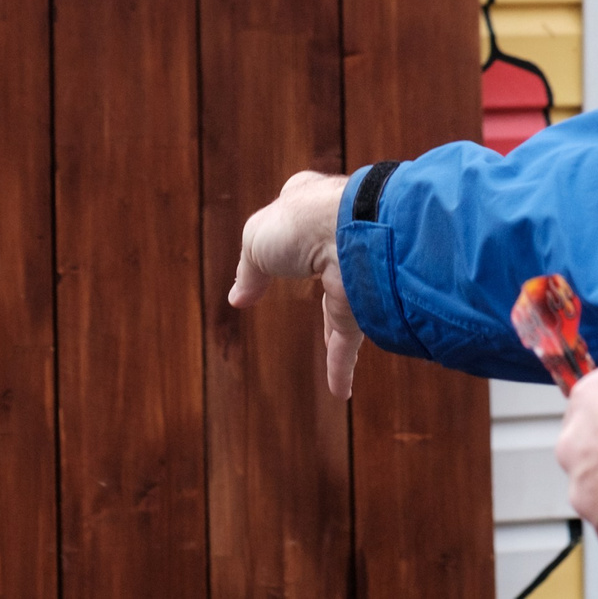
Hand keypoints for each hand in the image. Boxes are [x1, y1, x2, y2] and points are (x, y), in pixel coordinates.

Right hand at [228, 171, 364, 398]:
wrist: (352, 235)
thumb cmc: (300, 224)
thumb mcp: (256, 240)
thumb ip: (247, 270)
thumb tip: (237, 298)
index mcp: (308, 206)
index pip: (297, 216)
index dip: (287, 228)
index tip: (281, 241)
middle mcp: (333, 238)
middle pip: (322, 261)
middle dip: (320, 276)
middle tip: (313, 289)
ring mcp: (350, 273)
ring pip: (341, 306)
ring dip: (335, 329)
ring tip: (330, 348)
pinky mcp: (360, 306)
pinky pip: (348, 343)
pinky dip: (341, 368)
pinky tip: (340, 392)